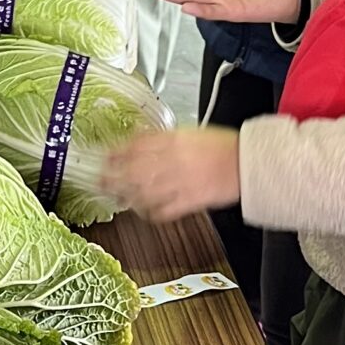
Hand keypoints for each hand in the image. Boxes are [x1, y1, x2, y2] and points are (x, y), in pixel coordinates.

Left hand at [101, 125, 240, 220]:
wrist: (245, 162)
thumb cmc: (222, 145)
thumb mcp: (189, 132)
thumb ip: (164, 138)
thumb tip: (142, 140)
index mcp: (172, 141)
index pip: (135, 146)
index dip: (116, 153)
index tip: (105, 157)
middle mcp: (171, 161)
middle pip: (132, 171)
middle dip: (112, 177)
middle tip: (99, 182)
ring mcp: (178, 183)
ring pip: (143, 193)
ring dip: (126, 196)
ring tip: (116, 198)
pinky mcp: (188, 202)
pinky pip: (162, 211)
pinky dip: (150, 212)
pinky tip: (144, 211)